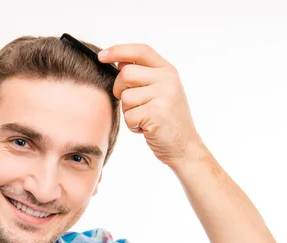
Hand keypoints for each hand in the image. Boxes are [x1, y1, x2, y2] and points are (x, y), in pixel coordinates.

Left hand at [98, 44, 204, 166]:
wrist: (184, 146)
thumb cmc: (167, 120)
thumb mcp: (160, 92)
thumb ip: (144, 76)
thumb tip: (119, 62)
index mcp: (168, 71)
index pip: (140, 51)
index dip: (118, 51)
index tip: (102, 56)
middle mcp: (168, 79)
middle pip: (126, 74)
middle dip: (120, 90)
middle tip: (133, 105)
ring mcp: (164, 95)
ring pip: (125, 97)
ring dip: (128, 112)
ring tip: (144, 118)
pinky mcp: (157, 113)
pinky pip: (128, 116)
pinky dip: (133, 126)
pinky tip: (146, 128)